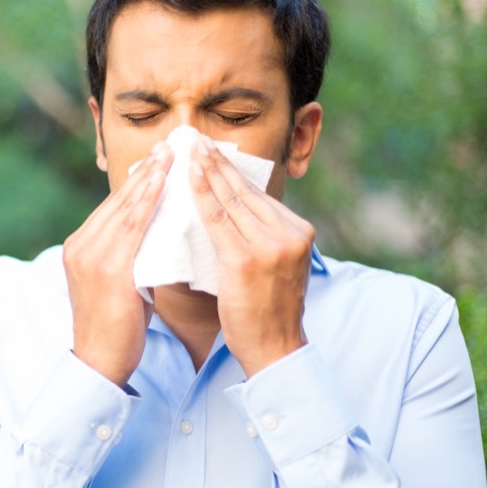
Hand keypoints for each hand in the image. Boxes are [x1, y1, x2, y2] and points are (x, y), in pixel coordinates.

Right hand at [63, 142, 172, 387]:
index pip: (112, 207)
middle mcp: (81, 246)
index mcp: (80, 248)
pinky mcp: (107, 268)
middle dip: (145, 171)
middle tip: (168, 145)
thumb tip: (157, 235)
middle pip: (117, 200)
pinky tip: (163, 183)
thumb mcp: (120, 283)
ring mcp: (91, 256)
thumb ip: (130, 256)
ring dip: (149, 178)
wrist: (100, 362)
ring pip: (125, 207)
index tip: (157, 159)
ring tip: (169, 155)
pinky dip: (147, 201)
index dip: (136, 182)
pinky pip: (132, 226)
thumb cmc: (116, 328)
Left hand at [189, 137, 313, 376]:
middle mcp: (288, 233)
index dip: (231, 171)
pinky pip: (217, 219)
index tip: (211, 151)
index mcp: (298, 232)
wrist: (275, 349)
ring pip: (230, 200)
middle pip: (244, 191)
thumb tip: (230, 211)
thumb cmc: (266, 311)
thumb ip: (260, 238)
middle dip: (218, 162)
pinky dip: (201, 195)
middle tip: (196, 138)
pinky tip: (188, 178)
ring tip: (189, 149)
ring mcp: (270, 245)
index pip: (257, 194)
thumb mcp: (273, 266)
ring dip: (206, 171)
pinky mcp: (246, 259)